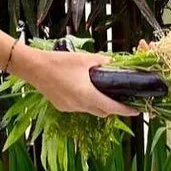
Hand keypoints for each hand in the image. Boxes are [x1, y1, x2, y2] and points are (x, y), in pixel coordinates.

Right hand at [14, 45, 138, 118]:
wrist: (34, 68)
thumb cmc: (58, 62)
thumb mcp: (84, 59)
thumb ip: (102, 62)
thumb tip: (113, 63)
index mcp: (87, 95)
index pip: (112, 107)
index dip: (126, 110)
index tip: (136, 110)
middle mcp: (79, 105)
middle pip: (103, 112)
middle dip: (113, 107)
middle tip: (120, 98)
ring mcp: (70, 108)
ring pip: (90, 110)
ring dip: (98, 104)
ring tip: (101, 91)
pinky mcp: (62, 106)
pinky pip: (79, 107)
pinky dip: (85, 102)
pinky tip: (83, 89)